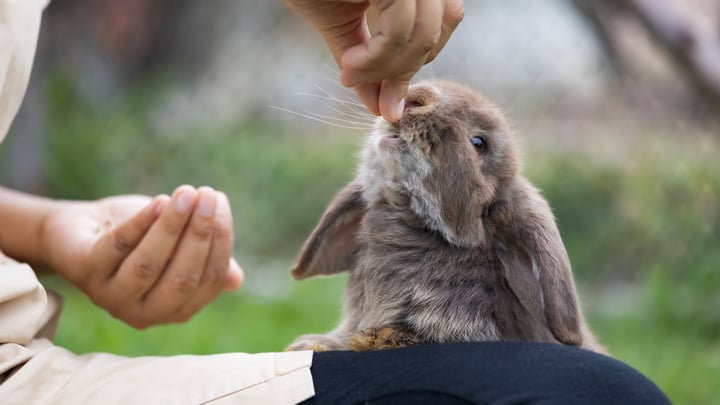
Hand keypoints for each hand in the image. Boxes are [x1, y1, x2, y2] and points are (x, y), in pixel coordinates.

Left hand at [42, 185, 243, 328]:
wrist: (82, 228)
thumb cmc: (139, 238)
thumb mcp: (178, 248)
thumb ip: (205, 262)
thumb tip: (236, 281)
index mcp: (175, 310)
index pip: (209, 282)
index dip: (220, 242)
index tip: (220, 203)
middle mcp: (144, 313)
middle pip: (182, 278)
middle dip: (199, 233)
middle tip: (208, 195)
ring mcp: (111, 296)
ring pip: (149, 264)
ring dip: (172, 225)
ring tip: (186, 192)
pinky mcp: (83, 272)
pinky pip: (117, 246)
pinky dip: (141, 222)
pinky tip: (159, 201)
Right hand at [286, 0, 463, 121]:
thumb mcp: (344, 25)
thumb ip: (370, 63)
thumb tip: (385, 108)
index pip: (443, 22)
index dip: (416, 62)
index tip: (387, 100)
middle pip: (437, 30)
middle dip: (402, 71)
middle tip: (368, 91)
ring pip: (423, 35)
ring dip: (386, 68)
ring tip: (350, 73)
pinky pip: (398, 30)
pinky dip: (376, 59)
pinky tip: (348, 65)